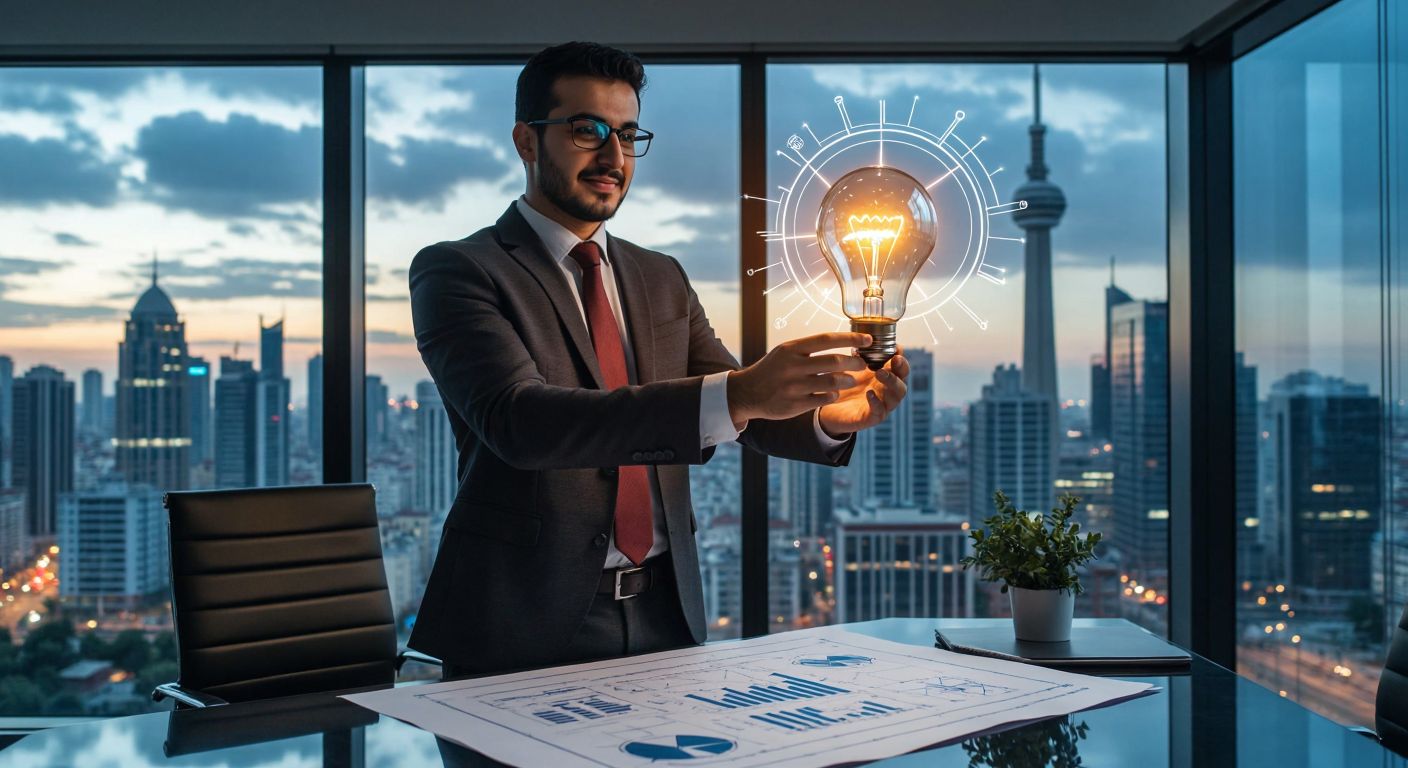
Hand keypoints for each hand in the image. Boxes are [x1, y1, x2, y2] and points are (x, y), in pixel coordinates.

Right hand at [727, 332, 870, 427]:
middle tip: (863, 364)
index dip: (851, 339)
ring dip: (847, 380)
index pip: (827, 339)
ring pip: (832, 382)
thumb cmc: (772, 369)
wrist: (747, 392)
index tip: (868, 340)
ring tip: (851, 380)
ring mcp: (794, 386)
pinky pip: (824, 399)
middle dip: (854, 362)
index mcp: (792, 348)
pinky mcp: (795, 404)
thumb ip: (809, 348)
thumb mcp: (785, 351)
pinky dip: (834, 395)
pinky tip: (834, 393)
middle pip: (834, 361)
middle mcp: (792, 366)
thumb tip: (842, 343)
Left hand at [817, 348, 909, 437]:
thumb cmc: (844, 387)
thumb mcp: (852, 368)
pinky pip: (880, 411)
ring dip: (891, 382)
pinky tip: (869, 393)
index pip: (900, 367)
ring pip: (897, 396)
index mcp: (884, 377)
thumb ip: (860, 356)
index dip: (901, 357)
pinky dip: (876, 402)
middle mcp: (887, 391)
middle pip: (903, 380)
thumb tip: (863, 337)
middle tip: (895, 359)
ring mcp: (882, 405)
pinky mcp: (871, 418)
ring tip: (880, 373)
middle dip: (902, 369)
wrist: (828, 410)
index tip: (897, 348)